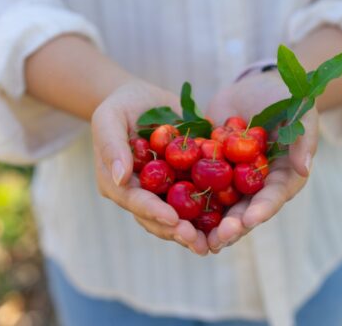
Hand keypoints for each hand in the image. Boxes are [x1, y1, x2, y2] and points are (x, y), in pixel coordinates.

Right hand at [92, 80, 209, 254]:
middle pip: (157, 219)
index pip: (134, 201)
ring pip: (178, 219)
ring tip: (216, 241)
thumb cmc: (122, 104)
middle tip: (198, 241)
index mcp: (118, 183)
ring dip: (197, 232)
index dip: (153, 211)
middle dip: (177, 231)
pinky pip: (198, 201)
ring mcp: (163, 192)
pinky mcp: (185, 184)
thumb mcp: (110, 117)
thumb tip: (119, 177)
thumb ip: (112, 145)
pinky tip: (231, 221)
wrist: (145, 100)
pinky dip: (213, 213)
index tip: (173, 218)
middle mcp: (141, 194)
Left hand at [206, 72, 318, 252]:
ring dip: (210, 224)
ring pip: (222, 206)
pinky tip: (173, 212)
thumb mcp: (300, 110)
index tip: (249, 219)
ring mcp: (234, 179)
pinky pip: (200, 186)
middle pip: (246, 210)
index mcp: (283, 176)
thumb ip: (304, 137)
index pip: (274, 196)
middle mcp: (258, 184)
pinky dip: (188, 200)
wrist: (253, 86)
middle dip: (233, 226)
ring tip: (195, 238)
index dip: (263, 209)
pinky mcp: (213, 170)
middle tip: (218, 239)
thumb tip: (305, 167)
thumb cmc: (284, 96)